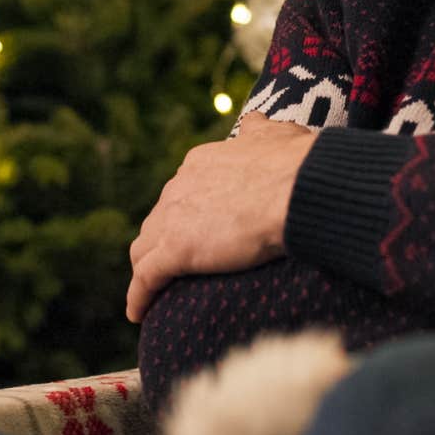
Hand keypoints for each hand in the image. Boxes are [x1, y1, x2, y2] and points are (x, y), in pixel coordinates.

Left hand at [125, 113, 317, 323]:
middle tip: (173, 263)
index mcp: (200, 163)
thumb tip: (254, 121)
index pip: (181, 192)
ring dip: (145, 268)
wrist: (297, 190)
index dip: (183, 213)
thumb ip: (260, 131)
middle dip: (162, 240)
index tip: (193, 228)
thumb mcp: (275, 136)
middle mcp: (179, 186)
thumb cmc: (295, 165)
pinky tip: (137, 313)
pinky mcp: (175, 250)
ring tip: (152, 290)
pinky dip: (139, 296)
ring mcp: (173, 219)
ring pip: (145, 247)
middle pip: (158, 219)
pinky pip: (146, 278)